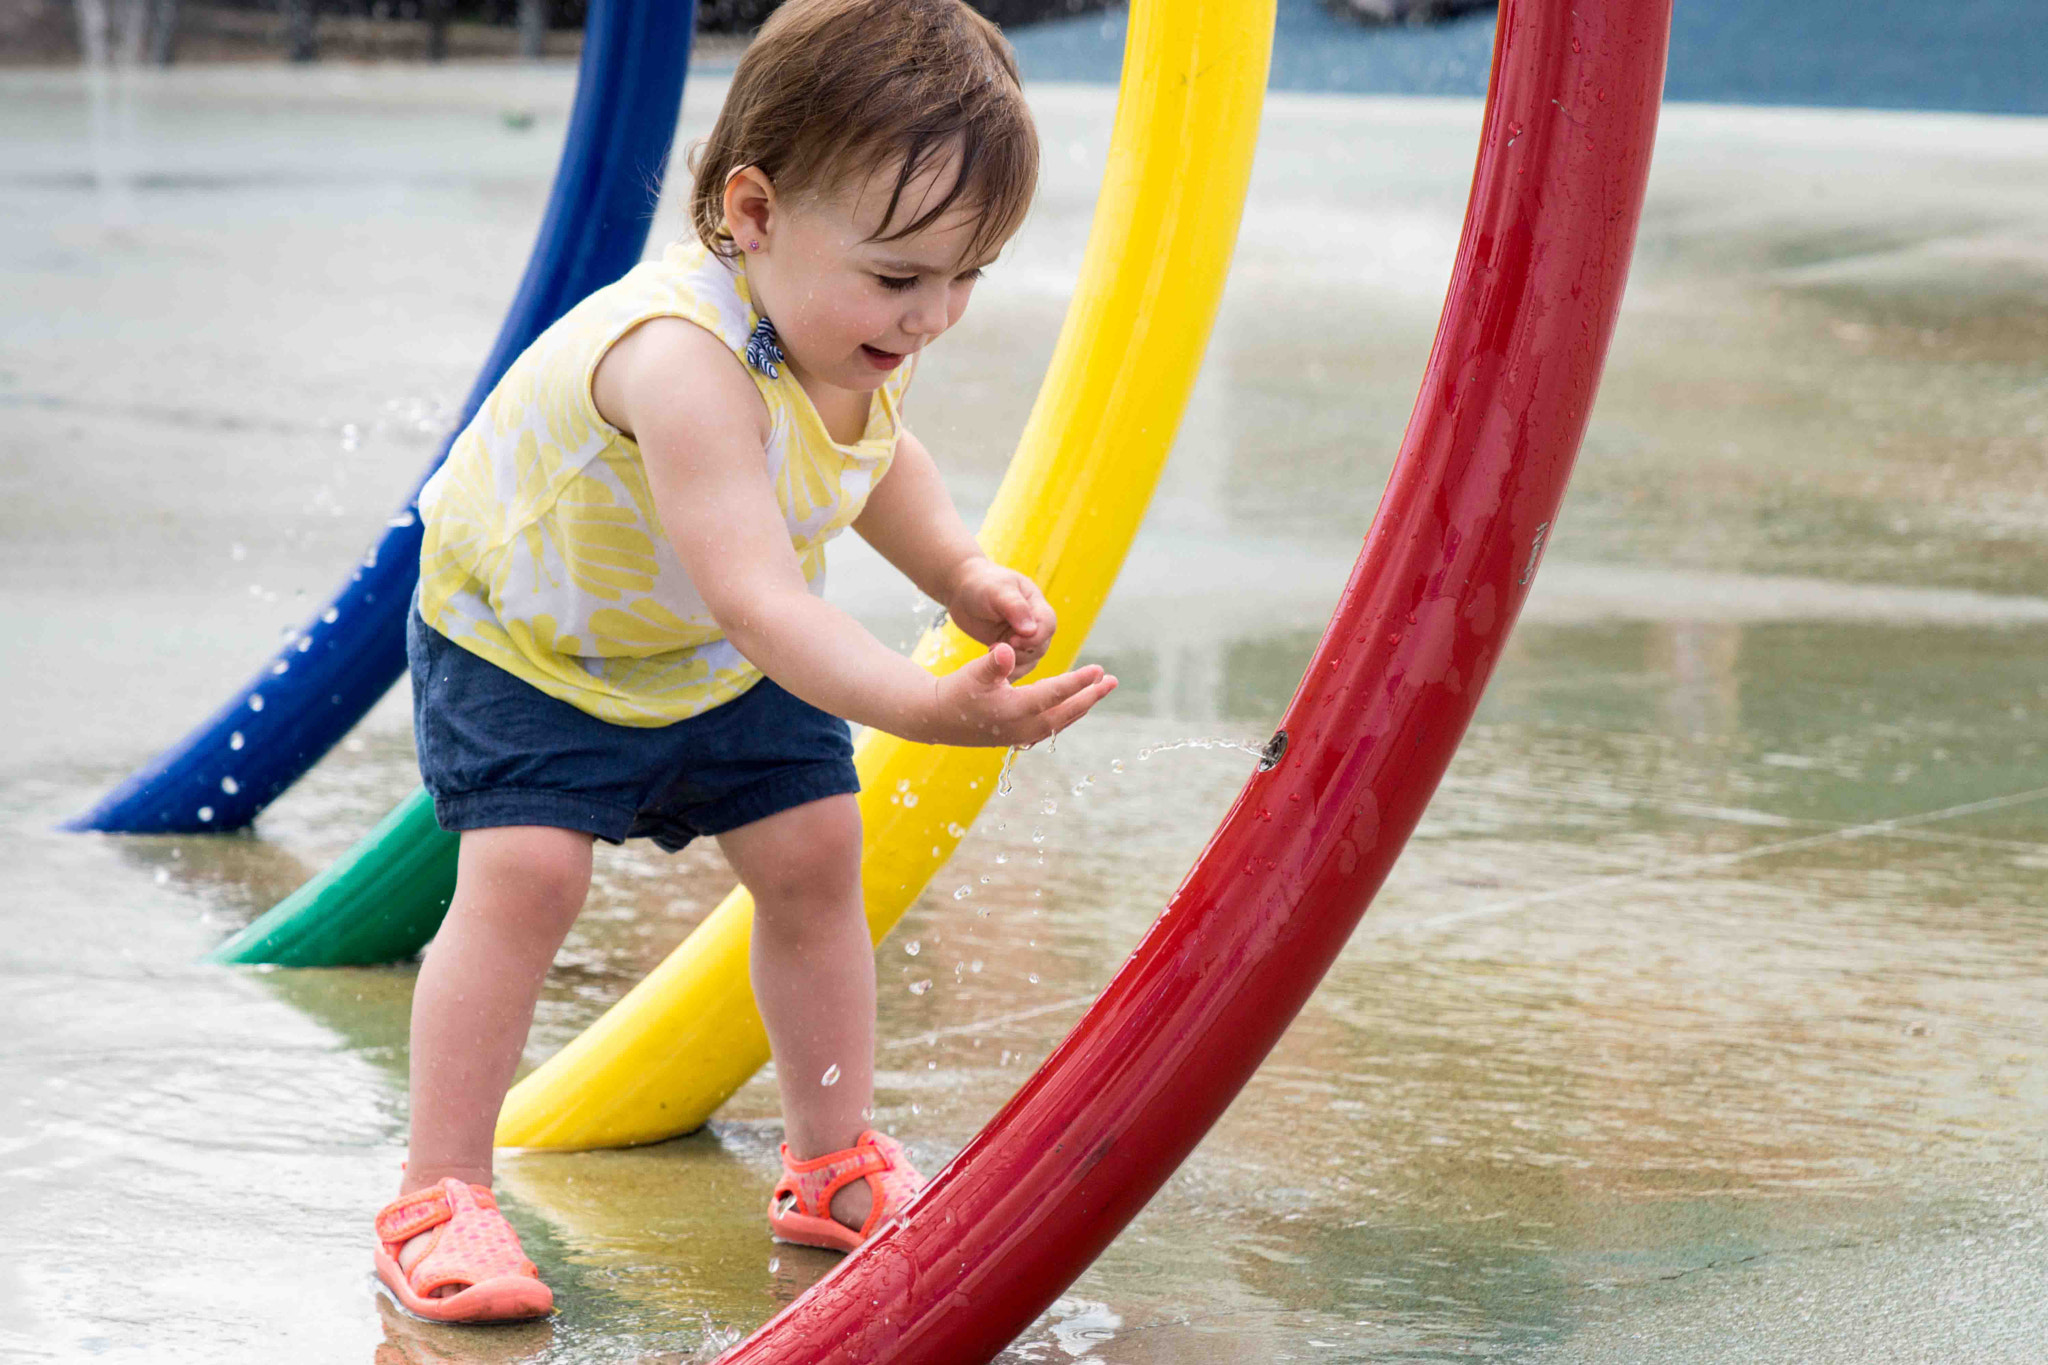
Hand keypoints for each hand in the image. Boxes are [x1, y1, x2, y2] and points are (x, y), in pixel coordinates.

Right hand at [926, 643, 1116, 747]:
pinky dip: (1068, 714)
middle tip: (1112, 681)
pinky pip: (1052, 726)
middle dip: (1091, 696)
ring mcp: (1021, 736)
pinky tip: (1077, 703)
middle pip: (1066, 712)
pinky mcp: (1019, 737)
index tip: (1098, 670)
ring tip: (1101, 689)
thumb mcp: (972, 673)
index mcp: (1014, 710)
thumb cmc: (955, 691)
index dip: (1078, 682)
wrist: (937, 719)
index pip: (1054, 695)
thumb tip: (1005, 649)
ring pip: (1061, 721)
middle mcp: (1022, 728)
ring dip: (1083, 705)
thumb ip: (993, 662)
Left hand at [947, 560, 1055, 679]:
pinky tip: (991, 667)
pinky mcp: (1009, 649)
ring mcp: (1022, 637)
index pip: (1048, 625)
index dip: (1035, 637)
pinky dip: (1005, 670)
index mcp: (1036, 604)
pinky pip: (1015, 666)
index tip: (1012, 640)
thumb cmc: (981, 584)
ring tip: (990, 652)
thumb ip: (1015, 608)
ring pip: (1029, 659)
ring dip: (1012, 662)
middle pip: (1041, 646)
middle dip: (1021, 652)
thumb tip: (1031, 630)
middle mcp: (1034, 623)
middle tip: (995, 647)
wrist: (962, 590)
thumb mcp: (997, 590)